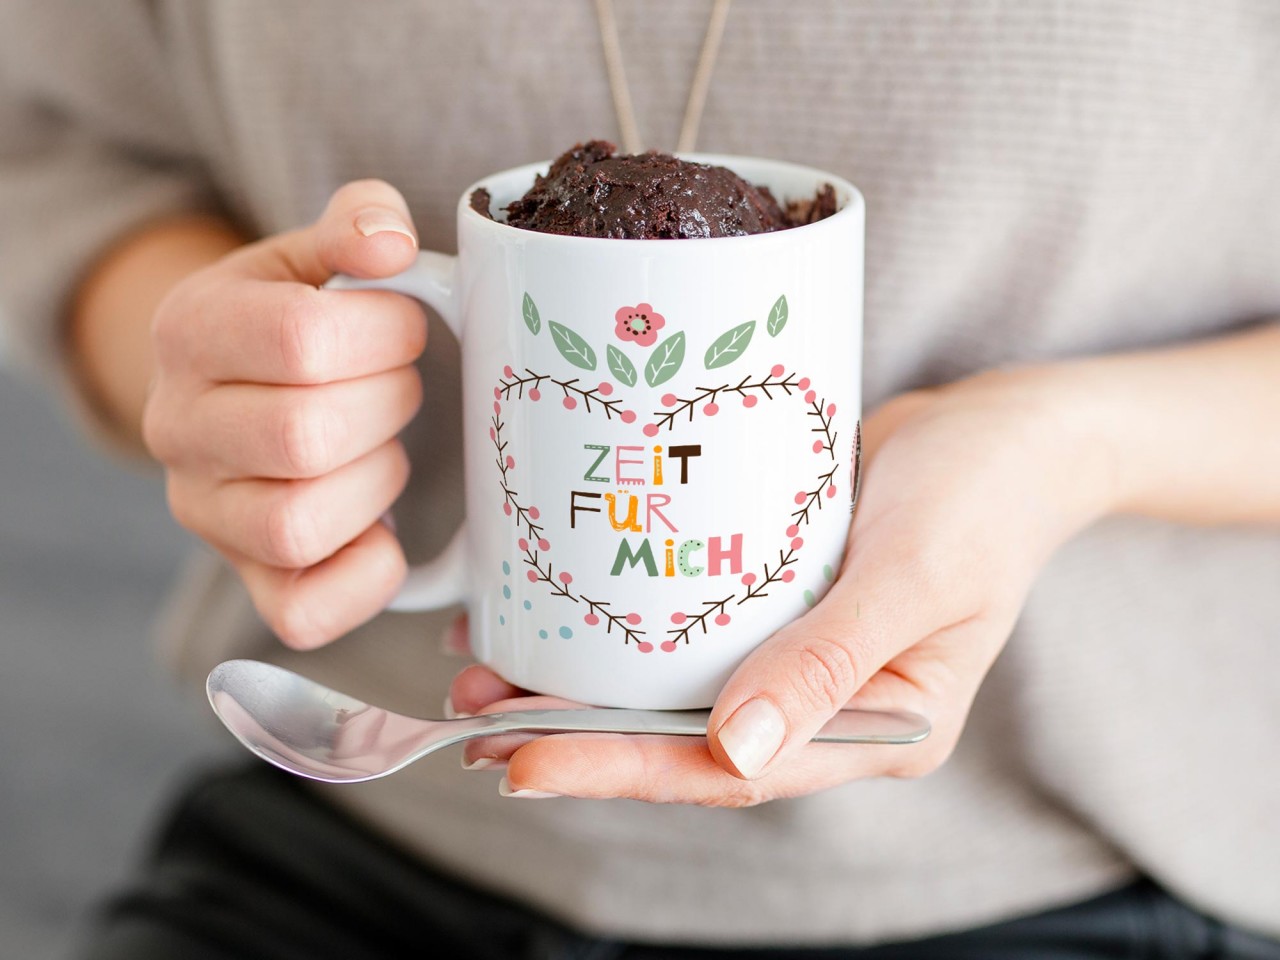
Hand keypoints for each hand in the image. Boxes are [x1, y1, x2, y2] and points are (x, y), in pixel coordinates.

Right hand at [143, 181, 426, 647]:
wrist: (245, 395)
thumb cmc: (299, 323)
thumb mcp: (316, 254)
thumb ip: (358, 221)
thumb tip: (389, 243)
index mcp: (191, 331)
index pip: (299, 338)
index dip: (385, 333)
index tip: (407, 327)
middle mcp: (178, 430)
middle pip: (302, 436)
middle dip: (388, 405)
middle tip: (403, 387)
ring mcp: (207, 516)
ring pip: (298, 525)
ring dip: (378, 482)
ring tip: (386, 449)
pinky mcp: (251, 582)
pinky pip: (306, 611)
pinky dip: (368, 575)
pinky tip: (383, 526)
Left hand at [450, 366, 1118, 802]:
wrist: (1012, 429)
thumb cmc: (986, 496)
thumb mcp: (915, 574)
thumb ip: (830, 664)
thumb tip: (737, 751)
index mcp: (873, 730)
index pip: (732, 771)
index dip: (624, 771)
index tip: (528, 761)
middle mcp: (826, 707)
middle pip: (685, 741)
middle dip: (581, 738)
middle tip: (480, 725)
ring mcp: (796, 656)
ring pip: (673, 690)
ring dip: (583, 688)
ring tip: (488, 676)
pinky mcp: (773, 602)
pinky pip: (686, 629)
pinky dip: (620, 628)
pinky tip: (551, 612)